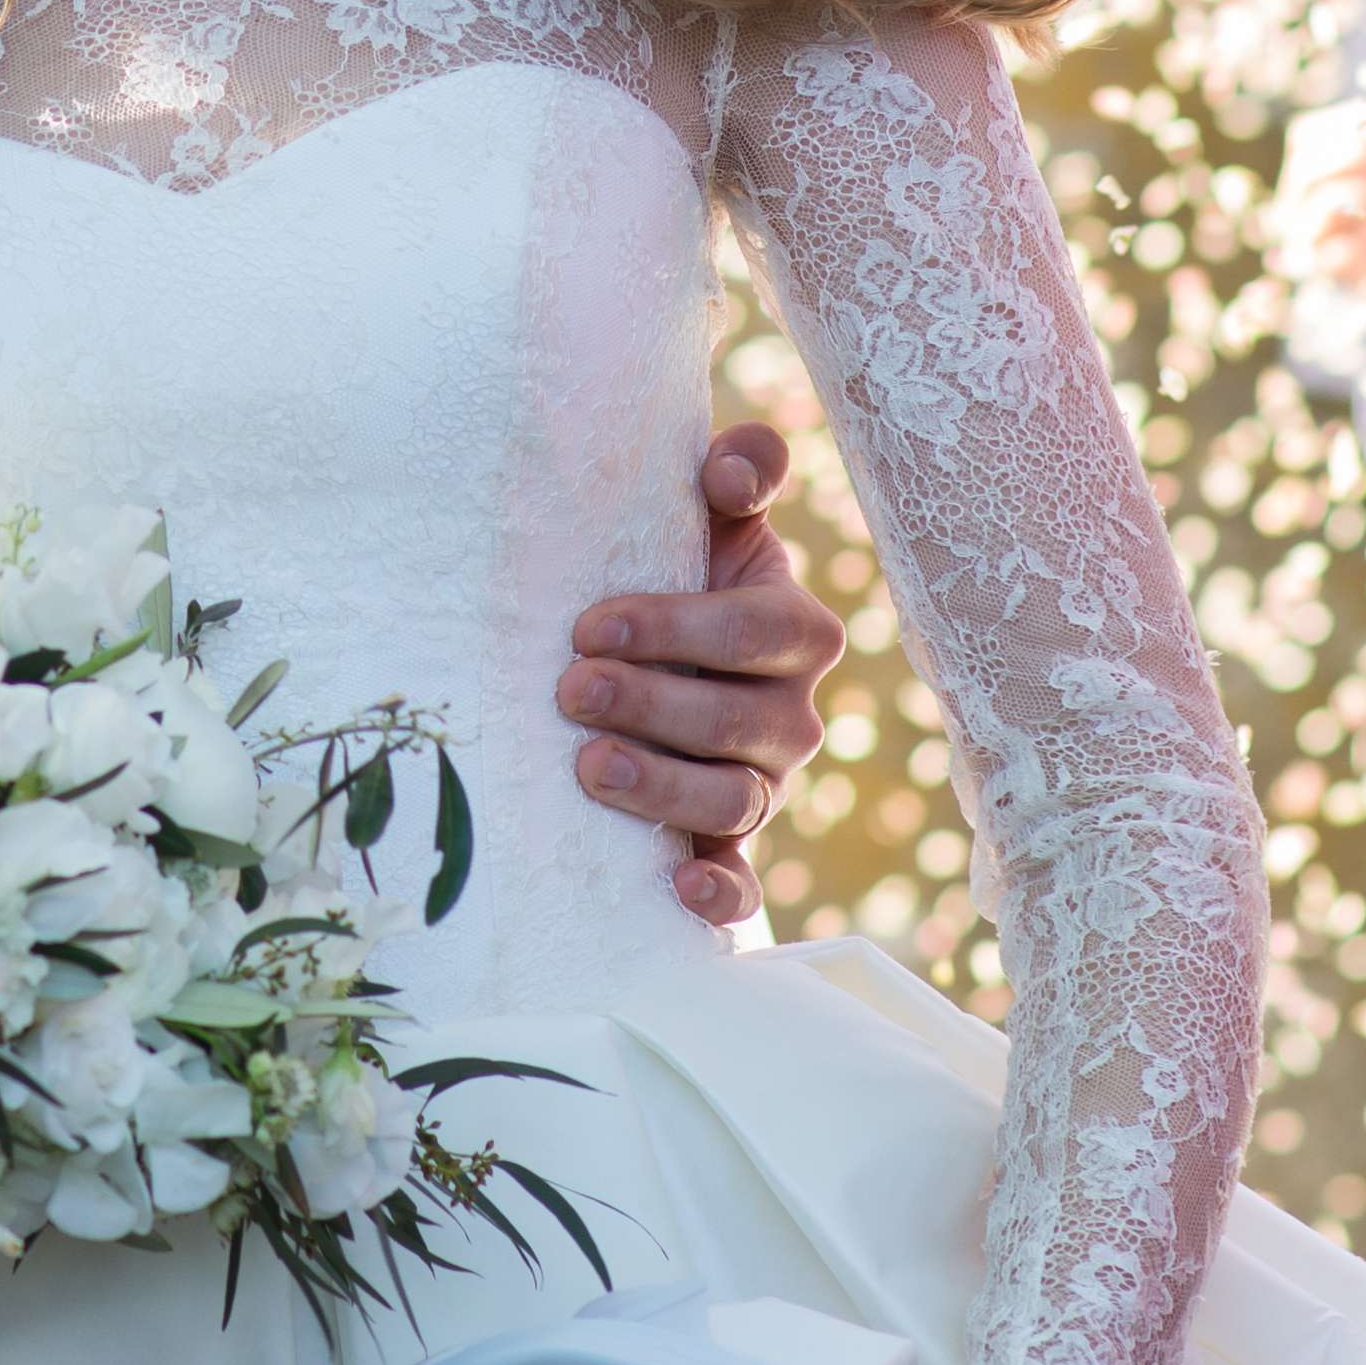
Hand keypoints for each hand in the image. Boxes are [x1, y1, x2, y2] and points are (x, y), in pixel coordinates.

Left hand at [563, 422, 840, 924]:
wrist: (663, 660)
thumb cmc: (682, 573)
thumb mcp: (715, 520)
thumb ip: (740, 471)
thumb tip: (729, 469)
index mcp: (795, 630)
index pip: (751, 631)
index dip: (676, 628)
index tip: (589, 624)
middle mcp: (793, 713)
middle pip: (734, 719)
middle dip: (649, 704)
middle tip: (569, 687)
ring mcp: (767, 784)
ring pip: (733, 797)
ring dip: (661, 787)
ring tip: (587, 767)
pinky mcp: (734, 843)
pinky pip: (744, 881)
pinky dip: (722, 895)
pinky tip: (679, 889)